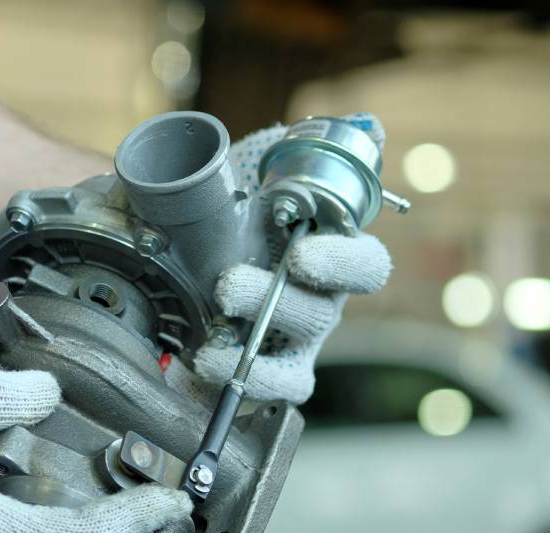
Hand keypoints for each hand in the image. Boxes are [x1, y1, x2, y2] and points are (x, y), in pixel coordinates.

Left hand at [188, 113, 392, 404]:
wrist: (183, 256)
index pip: (366, 265)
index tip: (303, 254)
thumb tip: (366, 125)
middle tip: (227, 287)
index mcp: (328, 257)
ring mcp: (295, 343)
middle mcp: (320, 303)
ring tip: (208, 339)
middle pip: (323, 313)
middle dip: (276, 301)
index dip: (344, 262)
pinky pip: (273, 389)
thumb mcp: (258, 170)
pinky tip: (206, 363)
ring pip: (295, 356)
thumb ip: (302, 147)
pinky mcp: (266, 373)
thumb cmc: (233, 216)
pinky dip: (244, 381)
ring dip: (252, 347)